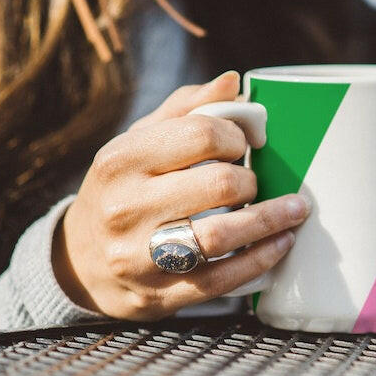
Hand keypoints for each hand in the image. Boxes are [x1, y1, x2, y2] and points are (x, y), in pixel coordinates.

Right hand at [53, 71, 309, 319]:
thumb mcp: (139, 144)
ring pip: (222, 235)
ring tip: (294, 210)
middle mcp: (125, 207)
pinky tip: (282, 243)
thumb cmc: (124, 190)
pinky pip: (223, 279)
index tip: (244, 144)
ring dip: (270, 220)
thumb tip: (232, 81)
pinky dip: (262, 259)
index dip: (236, 136)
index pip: (201, 135)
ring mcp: (140, 256)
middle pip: (219, 185)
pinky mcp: (160, 294)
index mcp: (121, 160)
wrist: (80, 263)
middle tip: (256, 181)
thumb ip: (185, 110)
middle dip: (252, 180)